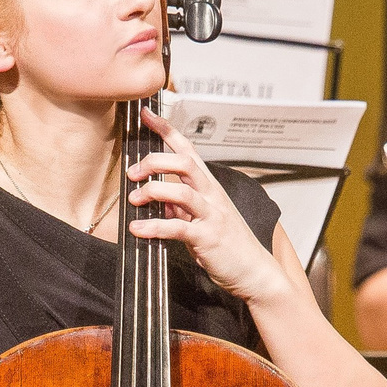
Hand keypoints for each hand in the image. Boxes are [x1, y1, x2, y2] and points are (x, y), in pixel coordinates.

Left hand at [126, 108, 288, 305]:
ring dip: (152, 192)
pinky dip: (154, 227)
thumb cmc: (229, 244)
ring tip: (134, 199)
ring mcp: (212, 215)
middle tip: (132, 173)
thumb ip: (182, 206)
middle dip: (154, 161)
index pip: (187, 149)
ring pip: (181, 192)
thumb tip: (159, 198)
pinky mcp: (208, 238)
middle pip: (183, 163)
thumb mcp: (203, 218)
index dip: (166, 130)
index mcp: (210, 186)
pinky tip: (138, 231)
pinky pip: (178, 228)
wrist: (255, 272)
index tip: (146, 114)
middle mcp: (212, 195)